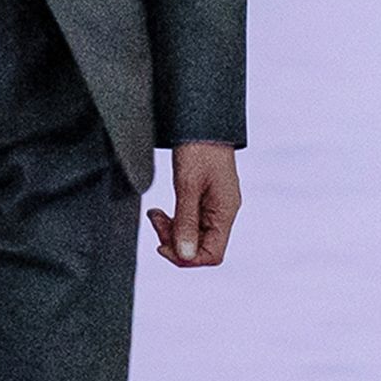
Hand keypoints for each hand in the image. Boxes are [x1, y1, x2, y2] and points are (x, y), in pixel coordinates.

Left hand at [147, 141, 241, 267]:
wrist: (201, 122)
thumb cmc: (198, 149)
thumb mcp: (187, 185)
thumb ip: (185, 221)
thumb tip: (185, 255)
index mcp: (225, 211)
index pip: (213, 255)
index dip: (187, 258)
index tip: (162, 245)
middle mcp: (224, 213)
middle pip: (201, 247)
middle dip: (174, 241)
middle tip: (155, 220)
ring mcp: (215, 207)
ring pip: (193, 236)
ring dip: (171, 231)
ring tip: (155, 214)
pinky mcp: (205, 200)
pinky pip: (190, 222)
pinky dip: (174, 221)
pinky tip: (160, 211)